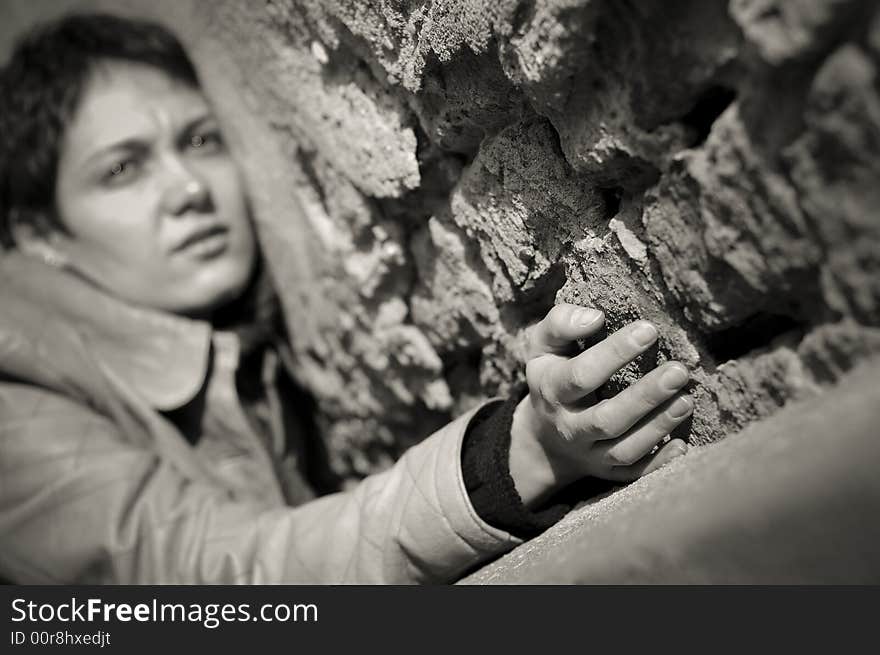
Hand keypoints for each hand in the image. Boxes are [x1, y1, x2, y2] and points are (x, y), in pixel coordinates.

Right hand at [509, 303, 691, 508]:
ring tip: (686, 399)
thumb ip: (561, 324)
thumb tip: (595, 316)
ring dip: (657, 427)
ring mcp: (589, 454)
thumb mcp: (543, 347)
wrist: (542, 437)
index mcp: (551, 391)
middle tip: (679, 370)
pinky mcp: (607, 472)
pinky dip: (658, 463)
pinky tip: (682, 443)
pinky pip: (633, 474)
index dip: (615, 353)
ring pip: (624, 449)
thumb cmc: (552, 377)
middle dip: (645, 396)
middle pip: (607, 419)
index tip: (648, 330)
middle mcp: (569, 427)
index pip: (582, 375)